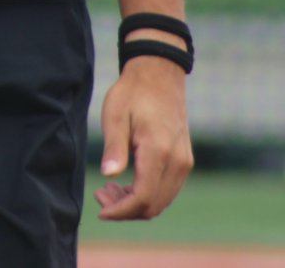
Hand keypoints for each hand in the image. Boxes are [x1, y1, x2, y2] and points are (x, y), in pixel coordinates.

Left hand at [95, 56, 191, 221]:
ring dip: (135, 204)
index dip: (121, 211)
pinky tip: (127, 183)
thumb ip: (114, 147)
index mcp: (159, 151)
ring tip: (110, 189)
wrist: (160, 73)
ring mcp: (184, 162)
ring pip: (161, 201)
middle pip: (153, 205)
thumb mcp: (115, 115)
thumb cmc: (133, 93)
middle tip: (100, 194)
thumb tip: (108, 175)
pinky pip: (167, 190)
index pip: (143, 197)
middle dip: (125, 209)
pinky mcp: (184, 160)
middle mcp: (177, 161)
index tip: (100, 210)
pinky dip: (147, 195)